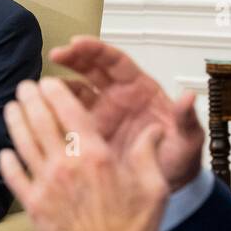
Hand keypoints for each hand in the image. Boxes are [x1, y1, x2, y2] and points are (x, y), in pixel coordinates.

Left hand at [0, 77, 169, 230]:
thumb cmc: (131, 230)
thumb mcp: (153, 187)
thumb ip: (149, 153)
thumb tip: (154, 129)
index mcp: (95, 155)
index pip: (68, 111)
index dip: (55, 92)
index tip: (48, 82)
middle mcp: (66, 164)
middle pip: (40, 121)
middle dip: (30, 99)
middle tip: (24, 88)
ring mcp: (46, 184)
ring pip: (23, 144)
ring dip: (15, 122)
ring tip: (11, 108)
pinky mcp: (33, 206)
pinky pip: (14, 178)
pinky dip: (7, 162)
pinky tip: (4, 153)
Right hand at [49, 36, 203, 190]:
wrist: (164, 187)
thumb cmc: (179, 159)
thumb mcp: (188, 140)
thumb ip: (186, 118)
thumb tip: (189, 97)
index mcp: (139, 89)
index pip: (115, 62)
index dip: (96, 50)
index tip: (77, 42)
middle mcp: (116, 97)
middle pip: (90, 68)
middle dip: (72, 58)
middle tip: (55, 54)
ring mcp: (100, 114)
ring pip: (74, 91)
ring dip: (59, 85)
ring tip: (43, 86)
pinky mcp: (88, 134)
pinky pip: (67, 117)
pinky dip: (55, 112)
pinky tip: (42, 111)